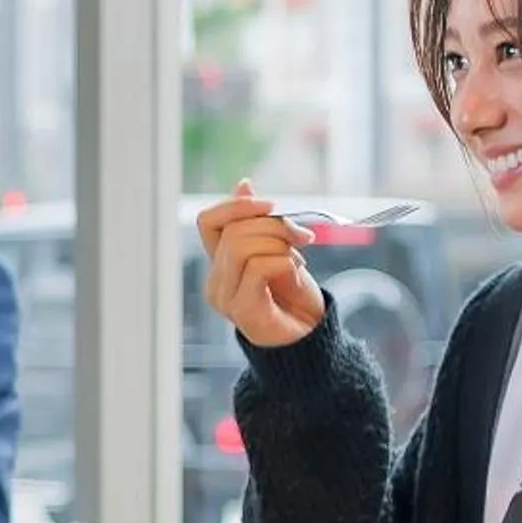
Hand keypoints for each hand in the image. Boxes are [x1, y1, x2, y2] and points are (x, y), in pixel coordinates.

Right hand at [197, 179, 321, 347]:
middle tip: (302, 237)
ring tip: (298, 259)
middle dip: (274, 225)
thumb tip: (242, 184)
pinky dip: (282, 262)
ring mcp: (225, 298)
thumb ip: (258, 222)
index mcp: (220, 264)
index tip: (272, 205)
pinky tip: (294, 272)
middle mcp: (216, 281)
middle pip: (234, 231)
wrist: (313, 338)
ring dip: (280, 244)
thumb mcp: (278, 247)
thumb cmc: (295, 296)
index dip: (237, 205)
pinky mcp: (243, 311)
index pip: (208, 221)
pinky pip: (258, 267)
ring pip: (243, 246)